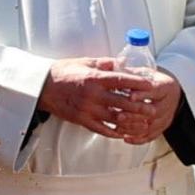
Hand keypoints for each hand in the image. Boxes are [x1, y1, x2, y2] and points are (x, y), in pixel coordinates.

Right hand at [38, 58, 158, 139]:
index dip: (138, 83)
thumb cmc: (62, 72)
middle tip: (152, 109)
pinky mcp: (81, 120)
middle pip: (122, 102)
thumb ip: (104, 63)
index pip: (121, 81)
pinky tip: (122, 132)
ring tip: (142, 123)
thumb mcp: (84, 62)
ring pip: (114, 118)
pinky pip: (101, 129)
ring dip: (131, 122)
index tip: (150, 85)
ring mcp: (87, 109)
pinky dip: (114, 132)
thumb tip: (121, 63)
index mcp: (94, 78)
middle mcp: (92, 95)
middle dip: (140, 107)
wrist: (41, 86)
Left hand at [119, 70, 183, 144]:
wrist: (169, 90)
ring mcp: (167, 117)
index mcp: (165, 86)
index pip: (156, 91)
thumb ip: (131, 72)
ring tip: (118, 128)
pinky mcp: (163, 127)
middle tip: (118, 115)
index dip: (142, 94)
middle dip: (135, 114)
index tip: (129, 96)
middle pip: (154, 111)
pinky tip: (126, 138)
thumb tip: (113, 65)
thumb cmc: (152, 79)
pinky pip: (152, 136)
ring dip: (134, 128)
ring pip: (152, 126)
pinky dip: (139, 138)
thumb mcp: (144, 72)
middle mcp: (169, 103)